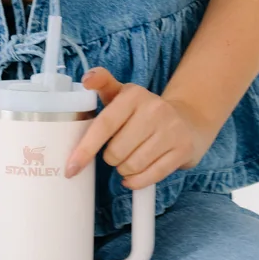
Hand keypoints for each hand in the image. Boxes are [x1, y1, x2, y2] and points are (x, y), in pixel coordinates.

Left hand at [63, 70, 214, 189]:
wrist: (187, 119)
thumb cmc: (143, 111)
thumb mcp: (122, 94)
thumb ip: (102, 83)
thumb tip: (86, 78)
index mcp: (133, 95)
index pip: (104, 125)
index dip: (85, 148)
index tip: (71, 167)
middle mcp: (154, 110)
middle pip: (116, 152)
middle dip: (110, 159)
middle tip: (115, 153)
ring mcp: (171, 130)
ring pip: (132, 166)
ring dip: (124, 170)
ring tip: (127, 161)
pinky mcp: (182, 149)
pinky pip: (152, 176)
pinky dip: (137, 181)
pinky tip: (134, 177)